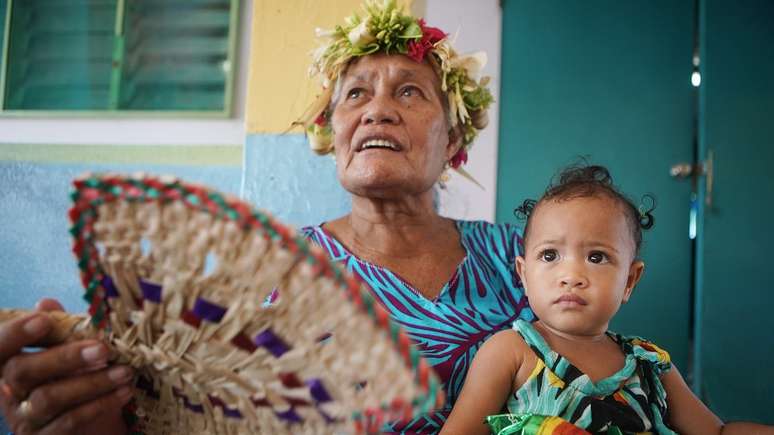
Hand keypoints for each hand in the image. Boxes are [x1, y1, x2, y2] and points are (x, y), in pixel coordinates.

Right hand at [0, 299, 132, 434]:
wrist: (91, 425)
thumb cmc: (76, 377)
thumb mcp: (68, 351)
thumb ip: (59, 329)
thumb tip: (46, 302)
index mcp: (9, 363)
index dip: (14, 333)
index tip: (44, 320)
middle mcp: (9, 392)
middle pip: (22, 372)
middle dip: (64, 357)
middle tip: (102, 348)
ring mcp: (24, 418)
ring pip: (48, 398)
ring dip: (91, 382)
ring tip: (125, 371)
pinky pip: (68, 422)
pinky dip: (99, 405)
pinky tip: (123, 392)